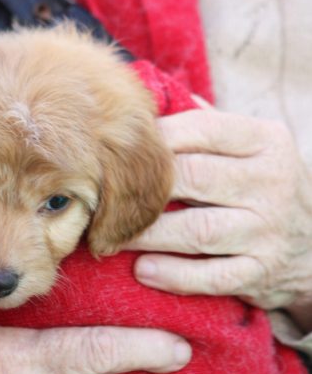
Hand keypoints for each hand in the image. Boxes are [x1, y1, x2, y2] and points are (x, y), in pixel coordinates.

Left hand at [130, 107, 311, 312]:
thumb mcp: (252, 146)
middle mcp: (271, 183)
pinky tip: (143, 270)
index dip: (153, 140)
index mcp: (265, 142)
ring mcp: (267, 231)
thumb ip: (207, 124)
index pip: (201, 130)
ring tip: (110, 236)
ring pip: (197, 231)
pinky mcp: (260, 273)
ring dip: (148, 234)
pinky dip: (174, 276)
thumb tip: (147, 96)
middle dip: (142, 189)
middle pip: (193, 178)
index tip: (117, 150)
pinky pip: (212, 277)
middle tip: (101, 197)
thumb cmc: (263, 185)